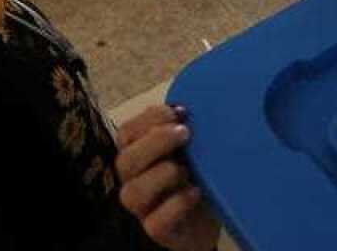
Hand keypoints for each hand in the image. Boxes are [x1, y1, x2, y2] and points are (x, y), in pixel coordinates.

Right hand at [117, 104, 219, 249]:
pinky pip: (156, 221)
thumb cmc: (198, 173)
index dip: (149, 119)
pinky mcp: (157, 230)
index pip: (126, 132)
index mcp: (138, 154)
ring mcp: (143, 208)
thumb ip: (185, 127)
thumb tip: (190, 105)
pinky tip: (194, 192)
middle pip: (125, 160)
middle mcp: (134, 180)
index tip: (179, 112)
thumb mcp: (193, 146)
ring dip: (162, 175)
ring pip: (134, 192)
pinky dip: (176, 204)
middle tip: (185, 133)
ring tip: (187, 169)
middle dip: (155, 142)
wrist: (211, 216)